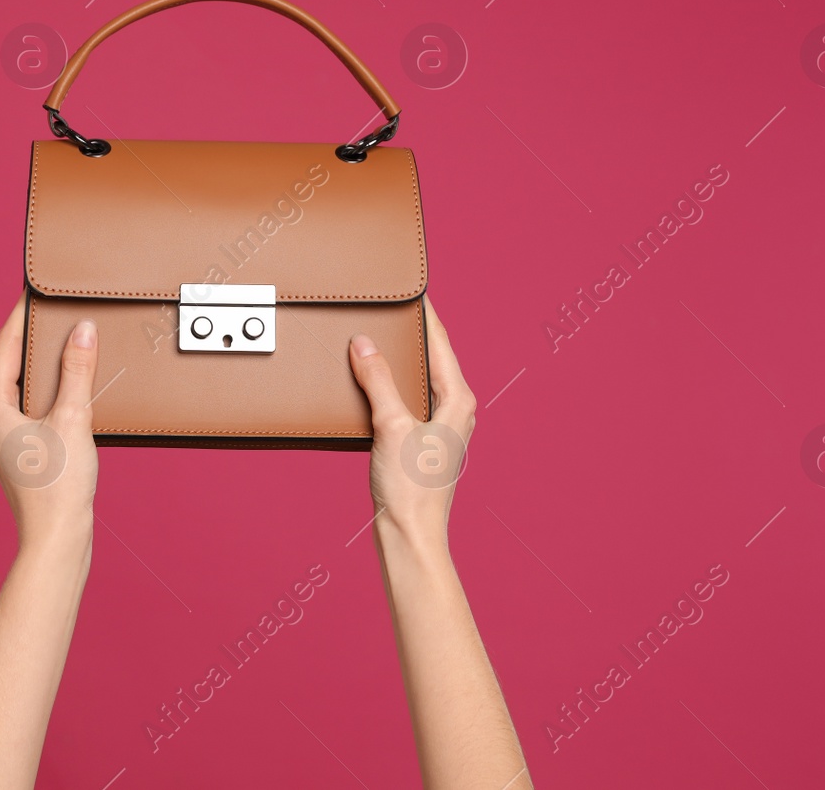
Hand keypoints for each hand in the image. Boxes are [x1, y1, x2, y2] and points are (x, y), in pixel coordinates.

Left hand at [0, 292, 99, 548]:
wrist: (56, 538)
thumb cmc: (57, 487)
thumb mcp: (72, 418)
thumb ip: (77, 370)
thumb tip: (81, 330)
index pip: (5, 343)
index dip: (22, 311)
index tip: (35, 286)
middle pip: (12, 361)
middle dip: (36, 335)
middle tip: (58, 308)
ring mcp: (2, 434)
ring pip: (23, 384)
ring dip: (47, 363)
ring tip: (71, 340)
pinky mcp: (19, 447)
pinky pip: (33, 404)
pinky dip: (52, 388)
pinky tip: (75, 385)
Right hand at [349, 295, 477, 544]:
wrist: (410, 536)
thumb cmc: (411, 490)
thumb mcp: (390, 426)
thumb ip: (378, 381)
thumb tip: (365, 343)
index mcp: (459, 399)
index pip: (440, 341)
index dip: (424, 312)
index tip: (410, 287)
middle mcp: (455, 409)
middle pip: (430, 356)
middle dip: (408, 332)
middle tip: (385, 306)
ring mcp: (439, 425)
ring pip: (417, 378)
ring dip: (395, 360)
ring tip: (372, 337)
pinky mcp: (421, 440)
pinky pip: (405, 398)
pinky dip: (388, 384)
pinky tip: (367, 381)